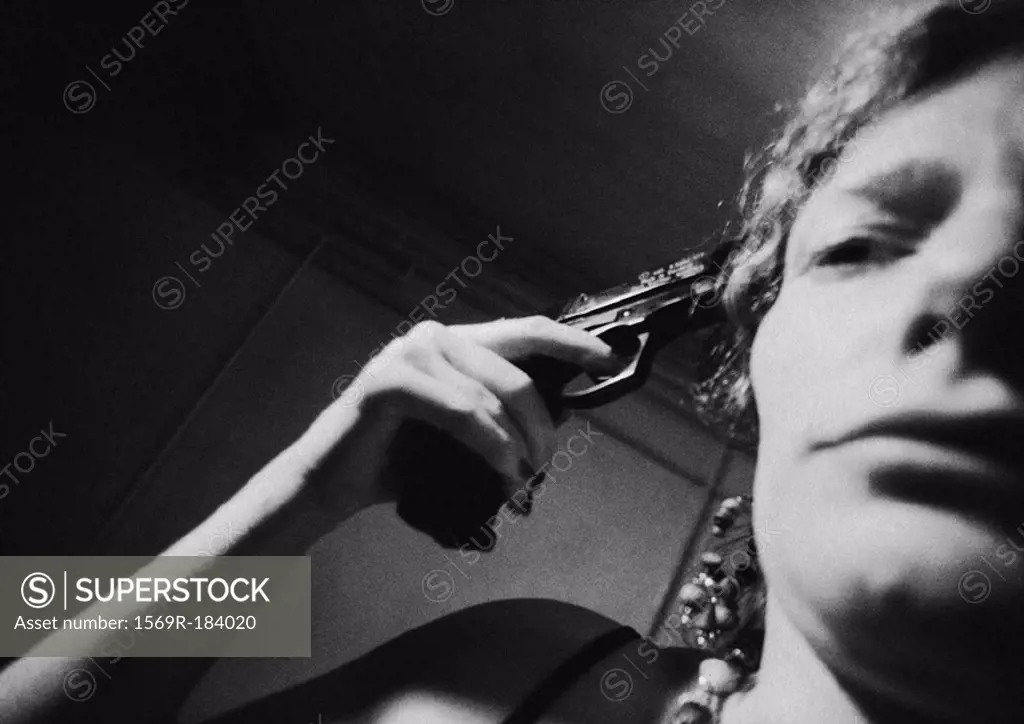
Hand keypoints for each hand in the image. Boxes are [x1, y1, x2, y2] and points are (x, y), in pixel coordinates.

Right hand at [295, 316, 620, 515]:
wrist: (332, 481)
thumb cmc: (399, 458)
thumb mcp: (462, 433)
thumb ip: (501, 417)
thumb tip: (559, 420)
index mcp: (456, 343)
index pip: (526, 331)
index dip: (573, 343)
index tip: (611, 361)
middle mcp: (435, 338)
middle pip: (517, 372)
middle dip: (544, 425)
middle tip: (545, 466)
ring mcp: (409, 354)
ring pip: (493, 396)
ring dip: (518, 446)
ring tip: (519, 482)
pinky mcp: (389, 381)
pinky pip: (463, 412)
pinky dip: (490, 445)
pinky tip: (500, 471)